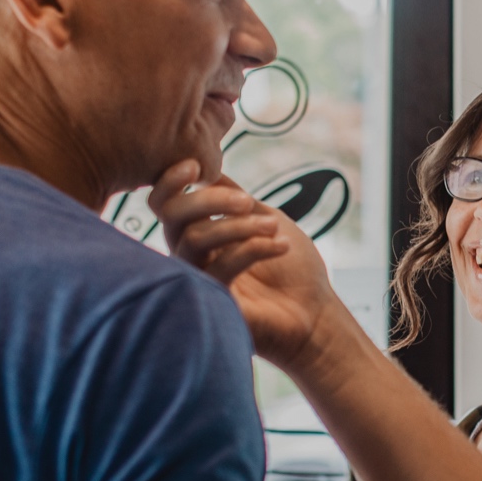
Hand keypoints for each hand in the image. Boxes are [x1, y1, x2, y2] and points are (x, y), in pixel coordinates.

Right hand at [149, 161, 339, 371]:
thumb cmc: (294, 269)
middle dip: (208, 199)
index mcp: (199, 237)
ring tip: (274, 226)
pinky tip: (281, 246)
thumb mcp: (265, 218)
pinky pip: (220, 267)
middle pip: (171, 217)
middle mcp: (191, 260)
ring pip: (193, 240)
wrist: (316, 314)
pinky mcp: (213, 304)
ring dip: (238, 225)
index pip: (165, 207)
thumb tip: (211, 170)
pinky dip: (253, 248)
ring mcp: (198, 283)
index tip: (196, 167)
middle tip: (247, 201)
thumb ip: (234, 197)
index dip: (170, 183)